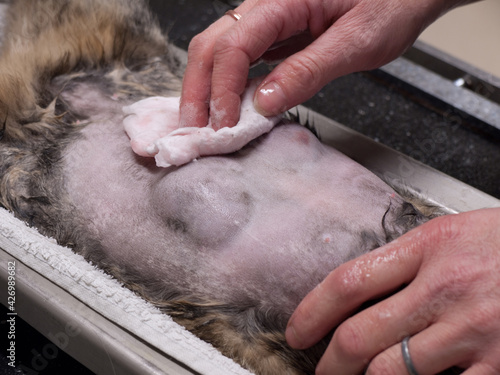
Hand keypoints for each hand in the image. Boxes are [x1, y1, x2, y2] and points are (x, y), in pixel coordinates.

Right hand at [180, 0, 467, 129]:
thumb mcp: (356, 42)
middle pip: (212, 45)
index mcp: (283, 0)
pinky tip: (231, 107)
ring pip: (219, 51)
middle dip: (198, 89)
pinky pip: (241, 58)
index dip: (221, 88)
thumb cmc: (391, 4)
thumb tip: (265, 102)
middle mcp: (266, 6)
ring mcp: (268, 20)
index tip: (224, 125)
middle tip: (195, 129)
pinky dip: (229, 85)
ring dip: (208, 88)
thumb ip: (308, 70)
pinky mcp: (276, 34)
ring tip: (206, 123)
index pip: (233, 46)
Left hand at [286, 207, 499, 373]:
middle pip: (360, 335)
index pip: (348, 282)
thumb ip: (406, 259)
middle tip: (320, 369)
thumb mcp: (452, 232)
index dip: (311, 311)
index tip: (297, 331)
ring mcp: (474, 331)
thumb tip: (360, 291)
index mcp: (428, 248)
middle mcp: (445, 289)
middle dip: (329, 362)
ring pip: (393, 372)